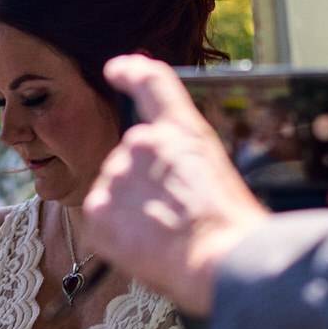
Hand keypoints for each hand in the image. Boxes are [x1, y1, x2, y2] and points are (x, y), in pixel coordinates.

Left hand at [87, 55, 268, 314]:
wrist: (218, 259)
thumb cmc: (229, 225)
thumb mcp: (218, 170)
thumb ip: (184, 155)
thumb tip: (169, 168)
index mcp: (181, 129)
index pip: (151, 83)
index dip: (131, 72)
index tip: (117, 69)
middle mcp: (143, 142)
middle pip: (131, 159)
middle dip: (144, 184)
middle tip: (173, 215)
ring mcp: (117, 174)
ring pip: (115, 189)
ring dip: (132, 209)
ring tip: (164, 233)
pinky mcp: (98, 208)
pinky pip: (101, 217)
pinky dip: (117, 232)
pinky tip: (144, 244)